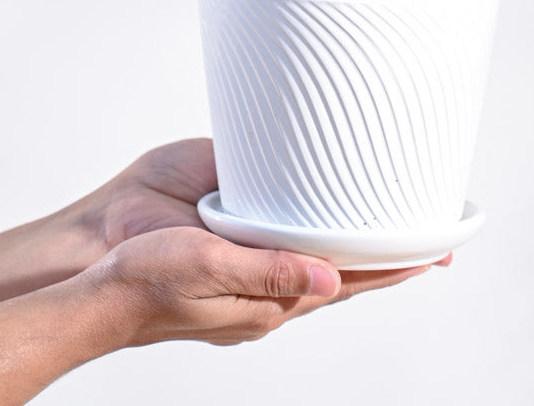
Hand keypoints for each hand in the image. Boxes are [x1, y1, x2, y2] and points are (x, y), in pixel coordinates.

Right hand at [70, 138, 447, 345]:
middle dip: (385, 261)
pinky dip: (316, 247)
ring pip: (319, 269)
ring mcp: (252, 287)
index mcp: (270, 300)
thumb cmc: (148, 278)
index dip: (392, 268)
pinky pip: (289, 260)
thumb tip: (330, 276)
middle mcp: (269, 296)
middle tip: (425, 241)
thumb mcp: (208, 267)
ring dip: (355, 254)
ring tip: (385, 235)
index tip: (433, 253)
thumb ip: (268, 274)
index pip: (346, 281)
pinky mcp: (234, 270)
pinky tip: (317, 233)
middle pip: (343, 277)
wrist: (99, 288)